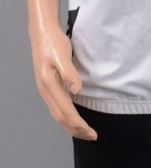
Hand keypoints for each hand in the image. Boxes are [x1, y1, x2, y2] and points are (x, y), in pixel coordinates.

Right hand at [30, 23, 97, 140]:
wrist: (42, 31)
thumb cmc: (53, 42)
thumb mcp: (63, 55)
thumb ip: (69, 74)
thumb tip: (77, 91)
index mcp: (49, 85)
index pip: (65, 112)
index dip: (78, 125)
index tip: (91, 132)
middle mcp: (45, 90)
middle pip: (61, 117)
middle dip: (76, 129)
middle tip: (92, 136)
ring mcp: (45, 88)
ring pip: (57, 113)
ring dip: (71, 125)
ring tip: (84, 131)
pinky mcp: (48, 84)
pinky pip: (57, 106)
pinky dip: (66, 115)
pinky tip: (73, 116)